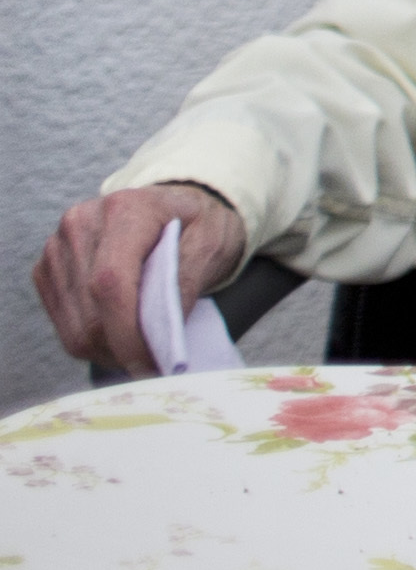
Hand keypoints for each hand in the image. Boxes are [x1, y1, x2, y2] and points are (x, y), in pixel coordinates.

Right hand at [32, 182, 242, 372]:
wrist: (174, 203)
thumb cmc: (199, 222)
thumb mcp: (214, 241)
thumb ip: (188, 281)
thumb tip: (162, 335)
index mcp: (126, 209)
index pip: (110, 282)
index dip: (127, 332)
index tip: (151, 364)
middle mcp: (81, 224)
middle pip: (90, 312)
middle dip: (123, 349)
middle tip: (156, 366)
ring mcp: (57, 247)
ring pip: (74, 327)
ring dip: (108, 351)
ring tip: (142, 352)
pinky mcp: (47, 270)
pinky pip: (64, 324)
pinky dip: (93, 340)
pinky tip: (122, 335)